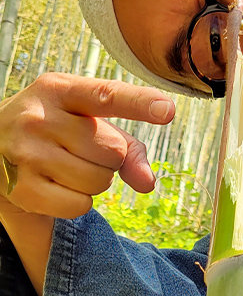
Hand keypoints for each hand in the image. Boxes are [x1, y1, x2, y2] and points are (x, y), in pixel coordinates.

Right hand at [0, 72, 174, 218]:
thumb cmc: (57, 132)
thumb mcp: (89, 123)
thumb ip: (129, 147)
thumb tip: (148, 183)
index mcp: (59, 90)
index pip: (105, 96)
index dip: (139, 104)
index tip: (167, 109)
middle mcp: (38, 117)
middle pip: (113, 152)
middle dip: (108, 159)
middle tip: (80, 151)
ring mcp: (26, 153)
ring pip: (99, 182)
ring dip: (94, 182)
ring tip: (66, 168)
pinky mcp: (22, 188)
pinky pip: (80, 206)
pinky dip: (78, 202)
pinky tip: (56, 186)